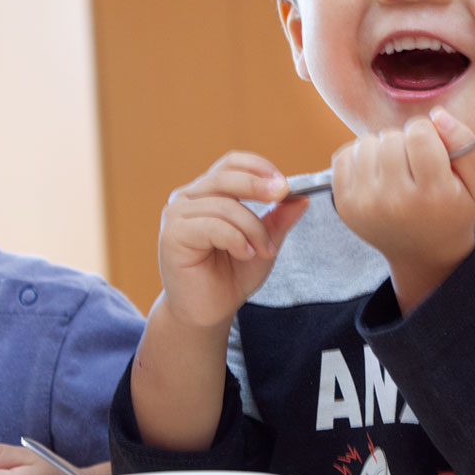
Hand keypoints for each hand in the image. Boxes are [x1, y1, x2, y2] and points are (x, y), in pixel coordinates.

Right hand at [156, 151, 308, 333]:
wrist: (208, 311)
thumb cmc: (231, 276)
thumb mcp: (263, 242)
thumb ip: (278, 219)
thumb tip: (302, 197)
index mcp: (207, 192)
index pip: (231, 163)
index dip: (258, 167)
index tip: (284, 185)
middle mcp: (187, 198)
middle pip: (226, 176)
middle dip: (259, 186)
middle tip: (283, 196)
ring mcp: (176, 215)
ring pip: (224, 205)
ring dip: (252, 228)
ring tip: (263, 251)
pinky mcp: (172, 235)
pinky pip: (213, 226)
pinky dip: (236, 239)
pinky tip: (245, 254)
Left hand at [331, 107, 474, 311]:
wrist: (423, 253)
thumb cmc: (453, 211)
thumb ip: (465, 141)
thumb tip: (436, 114)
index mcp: (431, 194)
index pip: (419, 134)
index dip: (427, 133)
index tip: (431, 150)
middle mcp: (394, 201)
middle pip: (391, 137)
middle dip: (404, 142)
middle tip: (414, 165)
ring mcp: (364, 204)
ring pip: (366, 143)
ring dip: (381, 149)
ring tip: (395, 170)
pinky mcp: (344, 205)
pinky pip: (344, 156)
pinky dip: (359, 158)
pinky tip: (376, 174)